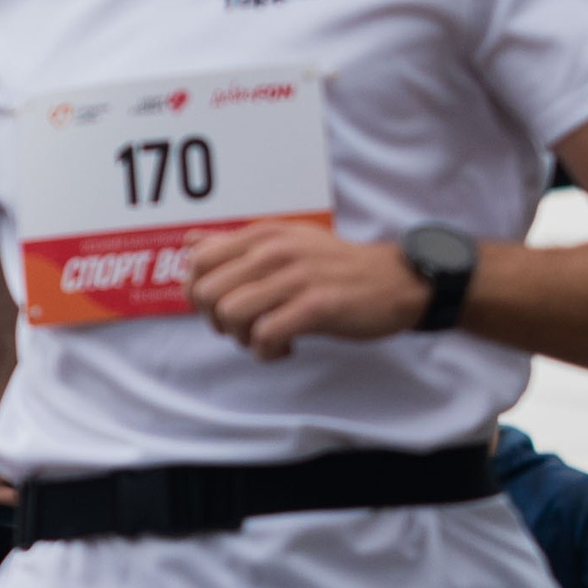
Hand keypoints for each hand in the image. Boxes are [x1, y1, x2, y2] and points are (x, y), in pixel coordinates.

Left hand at [186, 221, 428, 361]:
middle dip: (216, 321)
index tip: (221, 308)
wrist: (398, 281)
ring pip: (230, 314)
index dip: (198, 293)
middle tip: (245, 328)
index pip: (197, 262)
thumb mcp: (286, 242)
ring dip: (241, 338)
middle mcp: (275, 250)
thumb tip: (190, 242)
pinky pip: (265, 335)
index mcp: (263, 235)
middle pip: (206, 293)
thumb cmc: (335, 267)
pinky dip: (266, 352)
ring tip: (266, 338)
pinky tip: (286, 349)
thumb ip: (237, 244)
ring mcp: (295, 277)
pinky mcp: (316, 305)